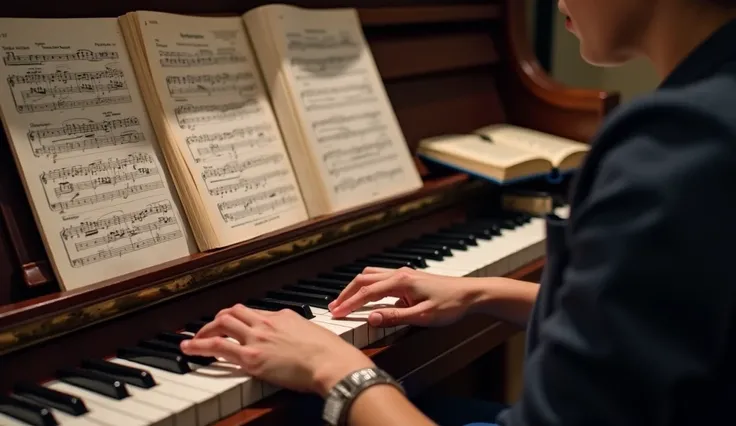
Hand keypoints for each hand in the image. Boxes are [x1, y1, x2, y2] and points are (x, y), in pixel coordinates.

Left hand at [180, 304, 374, 395]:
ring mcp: (257, 337)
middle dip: (218, 319)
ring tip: (194, 338)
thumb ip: (297, 334)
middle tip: (208, 329)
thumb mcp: (312, 334)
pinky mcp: (251, 356)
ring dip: (205, 329)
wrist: (330, 362)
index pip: (254, 312)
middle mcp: (267, 322)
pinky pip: (217, 346)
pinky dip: (199, 345)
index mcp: (283, 316)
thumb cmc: (329, 353)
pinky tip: (189, 348)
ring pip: (222, 322)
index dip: (239, 318)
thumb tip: (295, 341)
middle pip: (234, 312)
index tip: (233, 325)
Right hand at [328, 266, 477, 327]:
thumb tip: (371, 318)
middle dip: (346, 293)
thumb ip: (395, 317)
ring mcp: (404, 274)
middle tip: (334, 308)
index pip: (367, 293)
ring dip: (356, 288)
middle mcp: (399, 274)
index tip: (336, 313)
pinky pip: (381, 278)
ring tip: (345, 301)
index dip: (349, 304)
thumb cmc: (451, 305)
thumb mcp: (423, 316)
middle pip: (364, 280)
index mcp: (400, 282)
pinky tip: (367, 297)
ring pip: (371, 276)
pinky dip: (368, 286)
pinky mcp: (408, 278)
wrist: (471, 293)